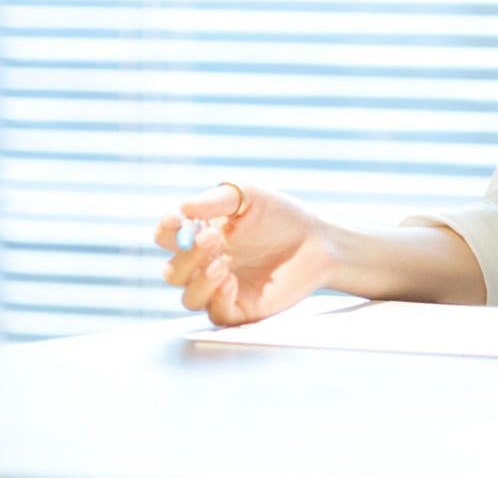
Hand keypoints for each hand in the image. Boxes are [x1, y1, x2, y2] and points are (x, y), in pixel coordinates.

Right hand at [153, 183, 337, 326]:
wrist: (317, 240)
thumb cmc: (281, 216)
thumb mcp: (250, 197)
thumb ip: (218, 200)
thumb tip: (185, 207)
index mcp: (200, 236)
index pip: (167, 237)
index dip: (167, 229)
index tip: (177, 219)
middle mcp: (204, 265)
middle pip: (173, 271)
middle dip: (187, 256)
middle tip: (212, 239)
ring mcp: (220, 289)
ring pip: (189, 297)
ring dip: (199, 281)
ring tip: (223, 263)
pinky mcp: (240, 309)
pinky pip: (216, 313)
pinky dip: (218, 298)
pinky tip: (230, 280)